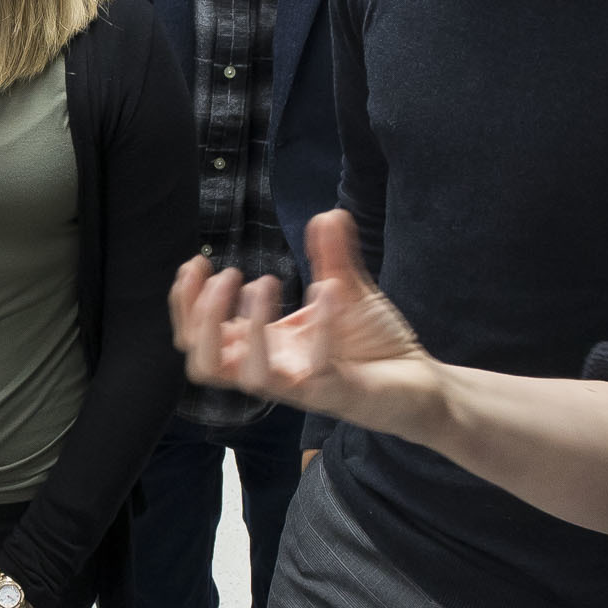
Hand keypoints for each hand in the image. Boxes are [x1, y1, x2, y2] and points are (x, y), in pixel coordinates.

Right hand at [173, 213, 441, 435]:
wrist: (422, 381)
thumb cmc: (376, 345)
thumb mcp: (348, 291)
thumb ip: (332, 256)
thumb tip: (328, 213)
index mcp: (263, 348)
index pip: (199, 338)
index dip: (185, 303)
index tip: (196, 261)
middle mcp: (273, 369)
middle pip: (204, 363)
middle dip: (200, 317)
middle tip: (227, 275)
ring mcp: (300, 386)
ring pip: (248, 376)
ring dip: (249, 324)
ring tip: (263, 281)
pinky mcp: (333, 393)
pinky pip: (315, 368)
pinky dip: (319, 324)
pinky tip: (329, 290)